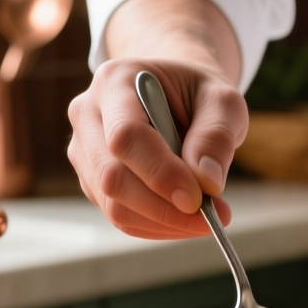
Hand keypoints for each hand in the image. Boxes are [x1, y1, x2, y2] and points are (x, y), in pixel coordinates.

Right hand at [67, 57, 243, 238]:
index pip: (125, 136)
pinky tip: (184, 218)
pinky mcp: (92, 180)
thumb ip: (217, 135)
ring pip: (113, 205)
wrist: (175, 92)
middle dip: (164, 207)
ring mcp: (84, 151)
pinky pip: (119, 216)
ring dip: (163, 222)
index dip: (159, 172)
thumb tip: (207, 182)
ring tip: (205, 218)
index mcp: (115, 81)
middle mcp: (87, 115)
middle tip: (211, 217)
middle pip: (112, 177)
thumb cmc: (197, 92)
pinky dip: (156, 226)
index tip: (197, 198)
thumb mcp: (222, 100)